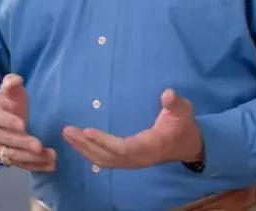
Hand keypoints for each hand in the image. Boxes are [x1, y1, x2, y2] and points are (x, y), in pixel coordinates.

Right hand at [0, 74, 56, 171]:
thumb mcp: (9, 91)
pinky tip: (50, 166)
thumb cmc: (7, 103)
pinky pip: (21, 165)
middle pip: (6, 141)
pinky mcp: (9, 158)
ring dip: (31, 158)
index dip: (9, 122)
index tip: (22, 125)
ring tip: (50, 157)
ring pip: (13, 156)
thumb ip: (11, 84)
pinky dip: (35, 166)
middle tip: (39, 146)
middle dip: (22, 144)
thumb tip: (15, 80)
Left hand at [62, 88, 203, 169]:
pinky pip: (106, 161)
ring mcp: (132, 162)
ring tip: (68, 135)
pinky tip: (79, 144)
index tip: (87, 130)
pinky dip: (90, 153)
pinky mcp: (128, 161)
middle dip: (86, 145)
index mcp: (150, 146)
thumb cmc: (183, 124)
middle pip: (107, 157)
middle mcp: (138, 158)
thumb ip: (175, 103)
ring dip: (84, 149)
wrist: (188, 145)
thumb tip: (168, 93)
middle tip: (67, 131)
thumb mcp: (183, 111)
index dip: (104, 141)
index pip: (123, 148)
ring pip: (104, 161)